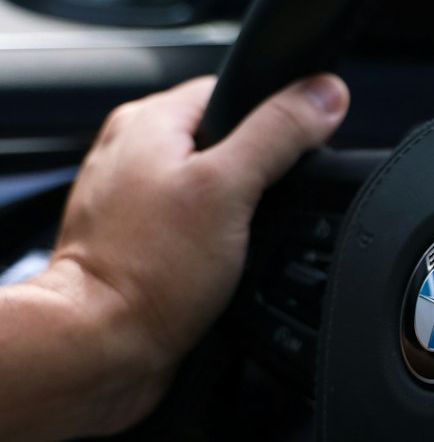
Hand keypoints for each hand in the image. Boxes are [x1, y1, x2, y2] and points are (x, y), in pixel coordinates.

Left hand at [0, 73, 348, 441]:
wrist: (101, 349)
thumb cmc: (147, 273)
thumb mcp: (230, 188)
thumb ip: (279, 133)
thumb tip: (324, 94)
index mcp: (149, 120)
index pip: (233, 92)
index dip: (275, 120)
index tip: (293, 157)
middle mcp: (131, 153)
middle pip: (224, 143)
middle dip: (254, 178)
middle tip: (258, 213)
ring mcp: (130, 201)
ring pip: (209, 191)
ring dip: (234, 217)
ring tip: (233, 247)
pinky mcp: (136, 244)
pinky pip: (190, 231)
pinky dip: (210, 248)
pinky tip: (215, 271)